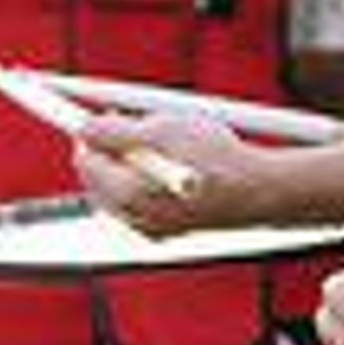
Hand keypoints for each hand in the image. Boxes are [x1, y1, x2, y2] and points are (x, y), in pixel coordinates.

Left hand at [72, 113, 273, 235]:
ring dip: (126, 165)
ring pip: (119, 192)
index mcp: (127, 195)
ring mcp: (152, 229)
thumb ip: (115, 131)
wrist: (260, 190)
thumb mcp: (162, 129)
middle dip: (105, 151)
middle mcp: (134, 219)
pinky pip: (141, 204)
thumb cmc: (216, 157)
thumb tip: (83, 128)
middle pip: (98, 181)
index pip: (85, 162)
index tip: (85, 113)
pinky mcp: (169, 231)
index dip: (86, 133)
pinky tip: (168, 165)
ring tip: (154, 141)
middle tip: (121, 123)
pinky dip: (146, 183)